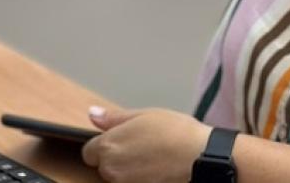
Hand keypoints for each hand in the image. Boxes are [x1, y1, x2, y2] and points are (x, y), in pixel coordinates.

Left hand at [81, 105, 211, 182]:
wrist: (199, 155)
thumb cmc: (175, 132)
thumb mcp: (144, 115)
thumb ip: (113, 118)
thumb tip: (93, 114)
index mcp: (109, 146)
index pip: (89, 151)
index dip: (104, 143)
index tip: (121, 139)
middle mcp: (111, 169)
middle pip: (103, 164)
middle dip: (116, 156)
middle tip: (141, 144)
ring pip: (117, 176)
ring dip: (127, 168)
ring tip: (151, 156)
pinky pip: (131, 182)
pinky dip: (139, 177)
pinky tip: (155, 168)